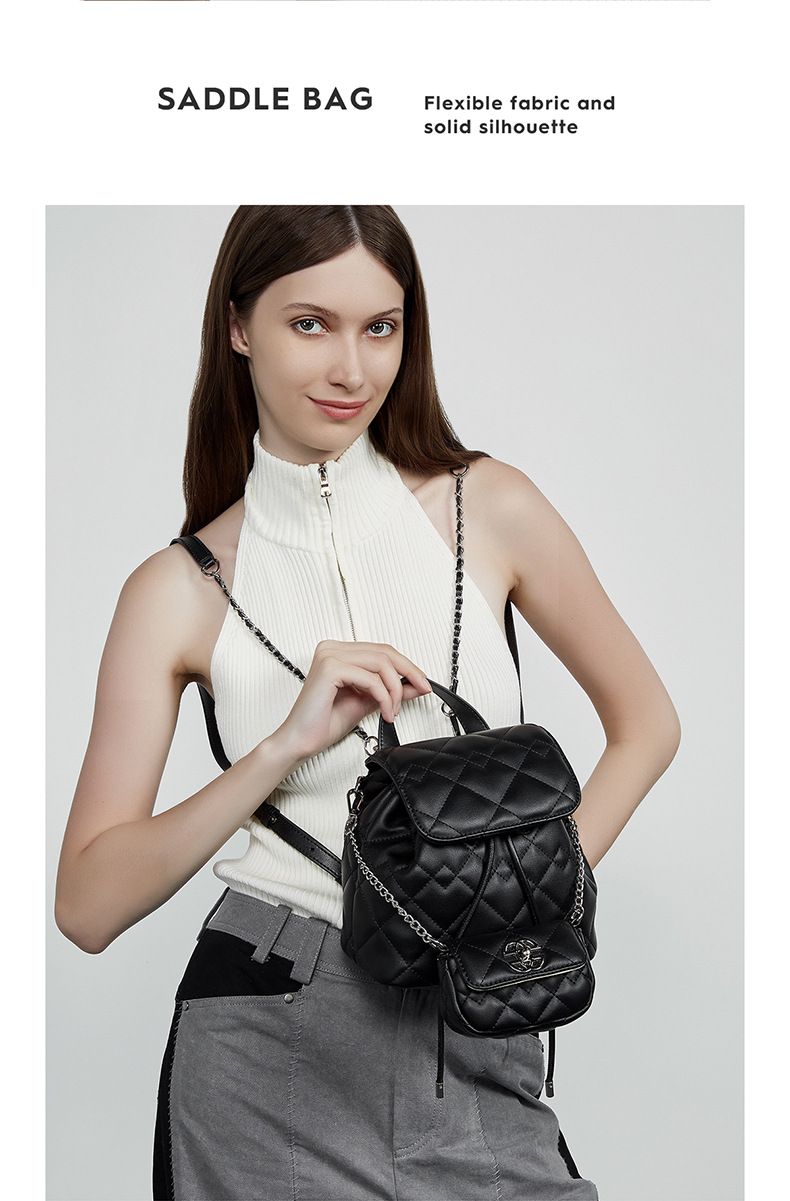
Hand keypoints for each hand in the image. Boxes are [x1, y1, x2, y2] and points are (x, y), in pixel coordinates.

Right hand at [268, 640, 431, 770]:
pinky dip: (384, 696)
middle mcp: (332, 649)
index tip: (423, 682)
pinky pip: (370, 678)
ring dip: (395, 690)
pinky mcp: (329, 668)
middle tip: (423, 689)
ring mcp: (329, 656)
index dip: (407, 666)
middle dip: (408, 672)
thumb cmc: (323, 723)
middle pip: (384, 652)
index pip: (381, 651)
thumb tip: (416, 684)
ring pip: (381, 663)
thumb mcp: (367, 702)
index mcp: (338, 652)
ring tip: (393, 710)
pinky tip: (385, 711)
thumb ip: (390, 690)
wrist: (300, 742)